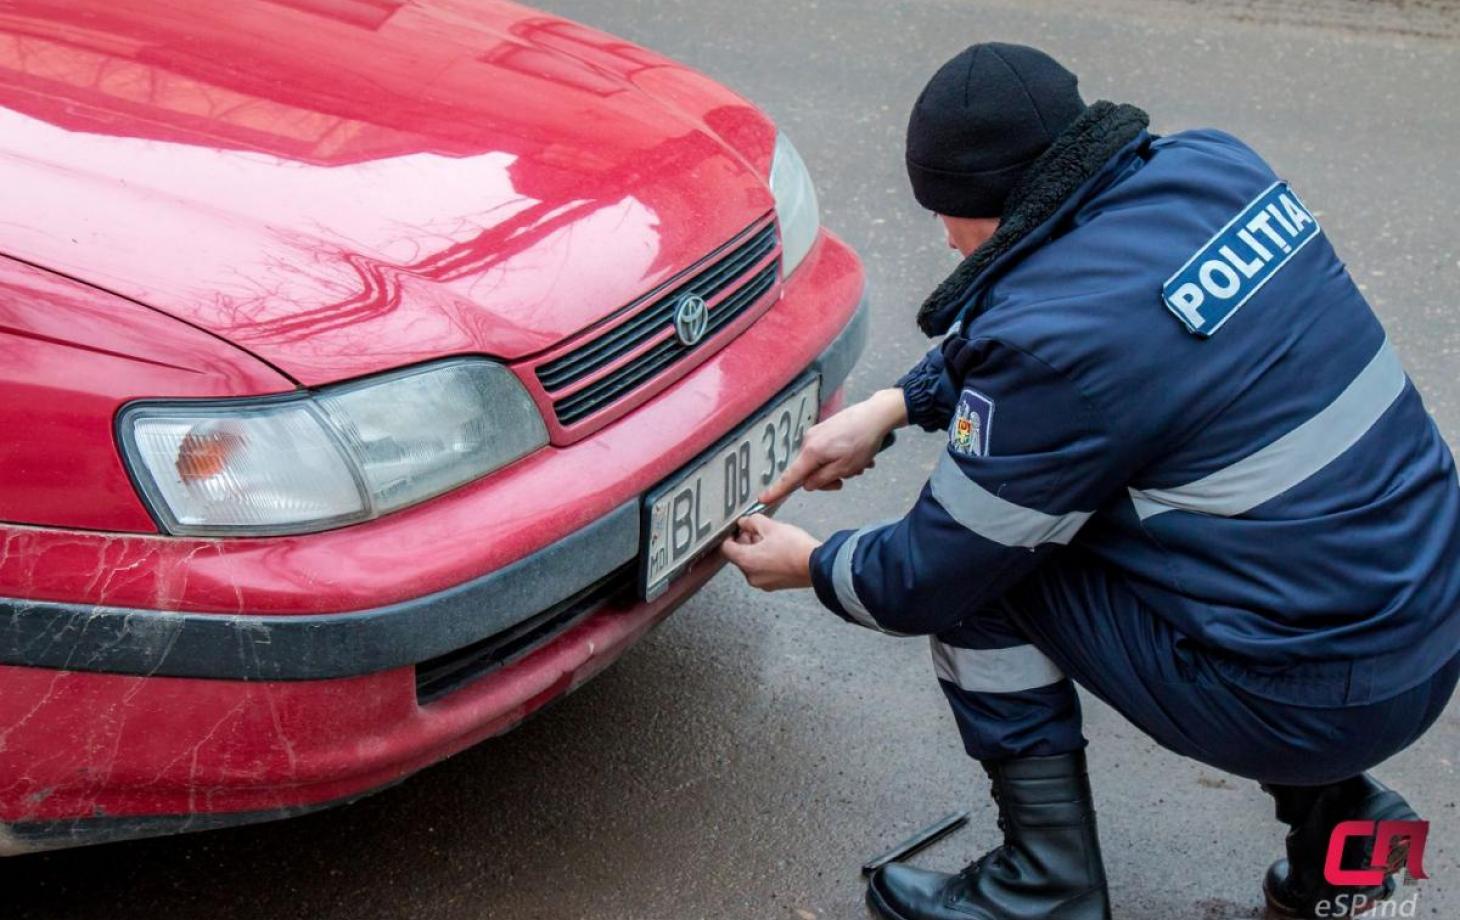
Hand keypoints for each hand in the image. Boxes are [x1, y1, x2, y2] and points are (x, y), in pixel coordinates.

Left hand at [720, 514, 820, 590]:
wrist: (818, 566)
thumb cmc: (796, 548)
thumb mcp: (771, 526)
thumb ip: (752, 521)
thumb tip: (745, 522)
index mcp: (746, 562)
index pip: (726, 549)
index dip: (729, 535)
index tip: (737, 528)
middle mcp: (751, 576)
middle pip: (740, 556)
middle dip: (746, 541)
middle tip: (757, 529)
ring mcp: (764, 583)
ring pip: (752, 563)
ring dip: (757, 550)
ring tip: (771, 538)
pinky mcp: (775, 585)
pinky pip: (764, 570)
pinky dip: (766, 560)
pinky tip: (778, 550)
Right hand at [760, 388, 906, 503]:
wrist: (876, 414)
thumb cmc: (862, 442)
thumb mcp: (844, 468)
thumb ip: (822, 479)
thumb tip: (808, 484)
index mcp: (811, 453)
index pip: (790, 477)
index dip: (777, 490)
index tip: (763, 498)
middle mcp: (809, 441)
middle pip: (810, 471)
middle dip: (829, 478)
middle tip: (850, 477)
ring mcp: (817, 433)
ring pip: (823, 462)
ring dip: (840, 467)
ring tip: (861, 464)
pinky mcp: (826, 429)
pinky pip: (828, 451)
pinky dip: (842, 457)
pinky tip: (860, 455)